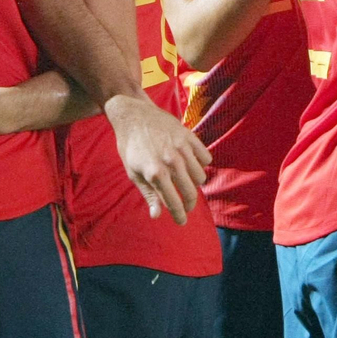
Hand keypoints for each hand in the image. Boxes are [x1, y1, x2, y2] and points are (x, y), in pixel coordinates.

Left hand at [104, 92, 211, 223]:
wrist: (134, 115)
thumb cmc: (131, 147)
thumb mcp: (133, 173)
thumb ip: (149, 194)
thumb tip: (157, 216)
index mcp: (155, 172)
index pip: (173, 202)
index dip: (179, 215)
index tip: (182, 222)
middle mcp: (171, 161)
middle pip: (191, 192)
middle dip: (190, 204)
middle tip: (187, 206)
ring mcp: (182, 147)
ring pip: (200, 176)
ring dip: (195, 183)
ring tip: (186, 182)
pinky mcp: (189, 136)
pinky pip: (205, 158)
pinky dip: (201, 164)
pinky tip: (191, 164)